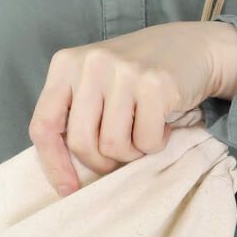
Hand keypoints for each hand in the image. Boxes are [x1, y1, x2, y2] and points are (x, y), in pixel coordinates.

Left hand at [28, 21, 236, 195]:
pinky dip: (155, 143)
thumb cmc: (136, 77)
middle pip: (80, 142)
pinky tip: (162, 123)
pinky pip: (146, 141)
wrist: (192, 48)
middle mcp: (91, 63)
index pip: (44, 124)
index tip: (67, 188)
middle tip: (120, 154)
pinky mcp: (155, 83)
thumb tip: (62, 172)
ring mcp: (123, 71)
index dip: (53, 163)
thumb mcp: (94, 84)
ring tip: (142, 133)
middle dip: (101, 162)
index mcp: (65, 64)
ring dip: (132, 153)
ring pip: (113, 146)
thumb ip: (74, 114)